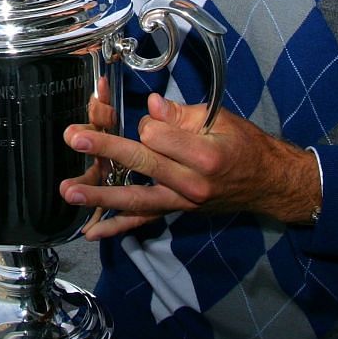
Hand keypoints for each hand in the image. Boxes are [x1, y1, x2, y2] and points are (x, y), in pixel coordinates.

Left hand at [58, 91, 320, 240]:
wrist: (268, 182)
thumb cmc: (244, 145)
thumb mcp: (220, 121)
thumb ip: (182, 115)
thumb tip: (152, 106)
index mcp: (204, 156)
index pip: (159, 136)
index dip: (148, 123)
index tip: (152, 117)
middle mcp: (191, 184)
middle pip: (141, 164)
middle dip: (106, 149)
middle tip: (74, 138)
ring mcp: (181, 203)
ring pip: (135, 199)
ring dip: (99, 196)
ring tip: (69, 191)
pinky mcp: (175, 211)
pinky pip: (143, 221)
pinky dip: (116, 228)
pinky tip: (90, 232)